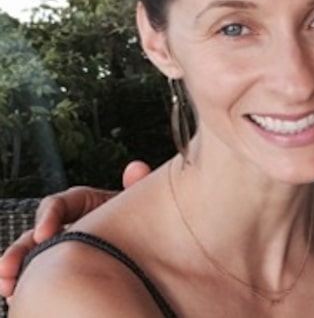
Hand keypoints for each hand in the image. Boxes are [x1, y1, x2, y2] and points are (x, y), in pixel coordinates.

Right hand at [0, 160, 151, 297]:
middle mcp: (68, 225)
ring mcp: (62, 248)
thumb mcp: (138, 204)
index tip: (44, 234)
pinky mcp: (59, 268)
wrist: (150, 248)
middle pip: (36, 233)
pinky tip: (15, 295)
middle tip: (8, 268)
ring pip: (31, 256)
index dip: (49, 216)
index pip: (58, 204)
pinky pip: (38, 274)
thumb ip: (136, 188)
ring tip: (7, 286)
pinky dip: (26, 283)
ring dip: (16, 268)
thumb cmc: (141, 220)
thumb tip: (136, 168)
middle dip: (20, 250)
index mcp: (84, 204)